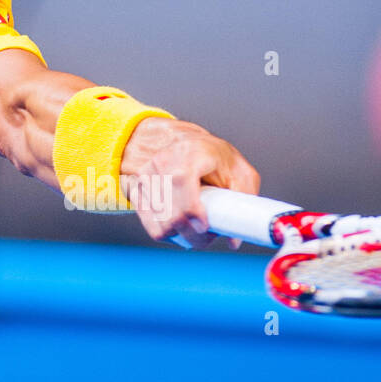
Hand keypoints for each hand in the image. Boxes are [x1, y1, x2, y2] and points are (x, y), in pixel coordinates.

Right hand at [119, 117, 260, 248]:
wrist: (183, 143)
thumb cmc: (213, 157)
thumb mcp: (239, 171)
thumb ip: (243, 201)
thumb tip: (234, 239)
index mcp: (191, 152)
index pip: (181, 180)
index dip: (192, 208)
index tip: (205, 226)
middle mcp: (162, 161)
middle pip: (169, 209)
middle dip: (191, 233)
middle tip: (207, 236)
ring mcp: (146, 175)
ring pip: (160, 222)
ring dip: (180, 235)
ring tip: (196, 231)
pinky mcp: (136, 189)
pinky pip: (150, 225)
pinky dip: (167, 233)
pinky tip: (180, 229)